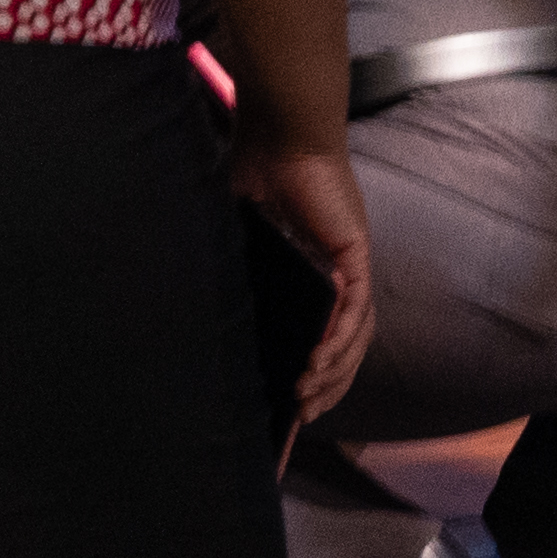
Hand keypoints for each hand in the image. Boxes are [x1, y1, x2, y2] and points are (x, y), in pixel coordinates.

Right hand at [236, 132, 381, 433]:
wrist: (279, 139)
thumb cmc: (255, 181)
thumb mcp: (240, 242)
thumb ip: (236, 273)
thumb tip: (201, 317)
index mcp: (314, 276)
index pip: (320, 336)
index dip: (312, 376)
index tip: (290, 413)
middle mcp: (338, 277)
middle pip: (345, 346)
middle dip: (327, 387)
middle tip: (300, 418)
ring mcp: (349, 267)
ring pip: (355, 336)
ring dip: (334, 372)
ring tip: (305, 399)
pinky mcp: (353, 255)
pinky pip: (355, 309)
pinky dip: (339, 340)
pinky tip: (318, 364)